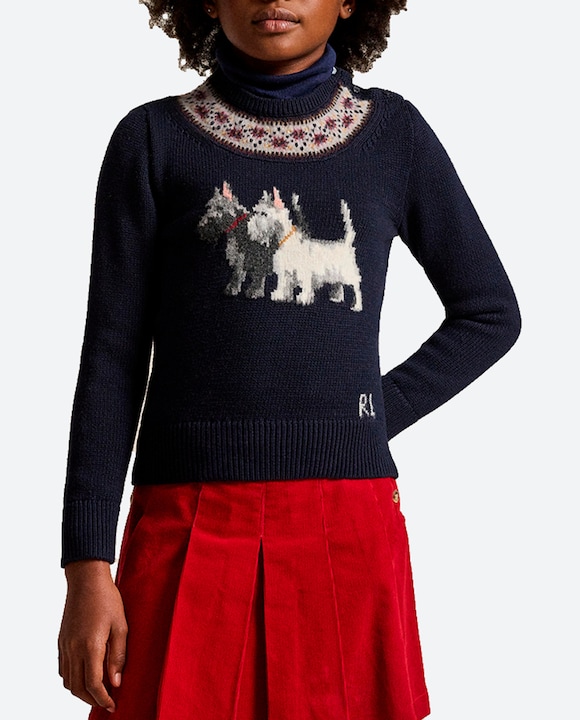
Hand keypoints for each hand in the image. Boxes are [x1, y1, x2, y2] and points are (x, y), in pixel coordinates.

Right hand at [58, 561, 127, 712]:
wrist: (86, 579)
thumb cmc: (108, 599)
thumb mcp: (121, 626)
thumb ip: (118, 656)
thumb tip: (116, 682)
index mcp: (90, 646)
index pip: (93, 685)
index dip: (103, 699)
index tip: (113, 704)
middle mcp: (73, 649)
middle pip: (77, 688)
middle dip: (92, 699)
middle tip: (107, 701)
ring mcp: (65, 645)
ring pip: (68, 681)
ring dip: (81, 691)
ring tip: (98, 691)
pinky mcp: (61, 640)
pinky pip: (63, 668)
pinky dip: (73, 678)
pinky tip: (86, 674)